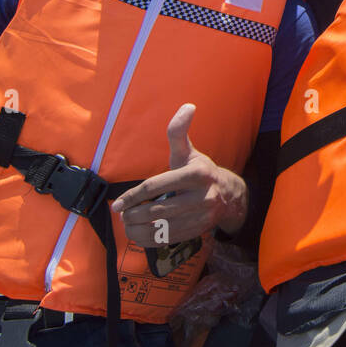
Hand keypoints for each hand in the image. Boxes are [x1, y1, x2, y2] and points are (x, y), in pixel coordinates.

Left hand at [111, 104, 247, 244]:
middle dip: (134, 215)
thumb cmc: (199, 171)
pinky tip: (139, 235)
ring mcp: (202, 216)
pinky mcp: (199, 230)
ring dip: (139, 230)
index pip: (157, 186)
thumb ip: (179, 132)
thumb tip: (187, 106)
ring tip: (127, 225)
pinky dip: (150, 240)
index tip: (117, 205)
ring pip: (163, 228)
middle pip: (158, 210)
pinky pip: (170, 239)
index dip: (133, 196)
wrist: (229, 195)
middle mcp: (202, 196)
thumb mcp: (188, 152)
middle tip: (122, 215)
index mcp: (196, 174)